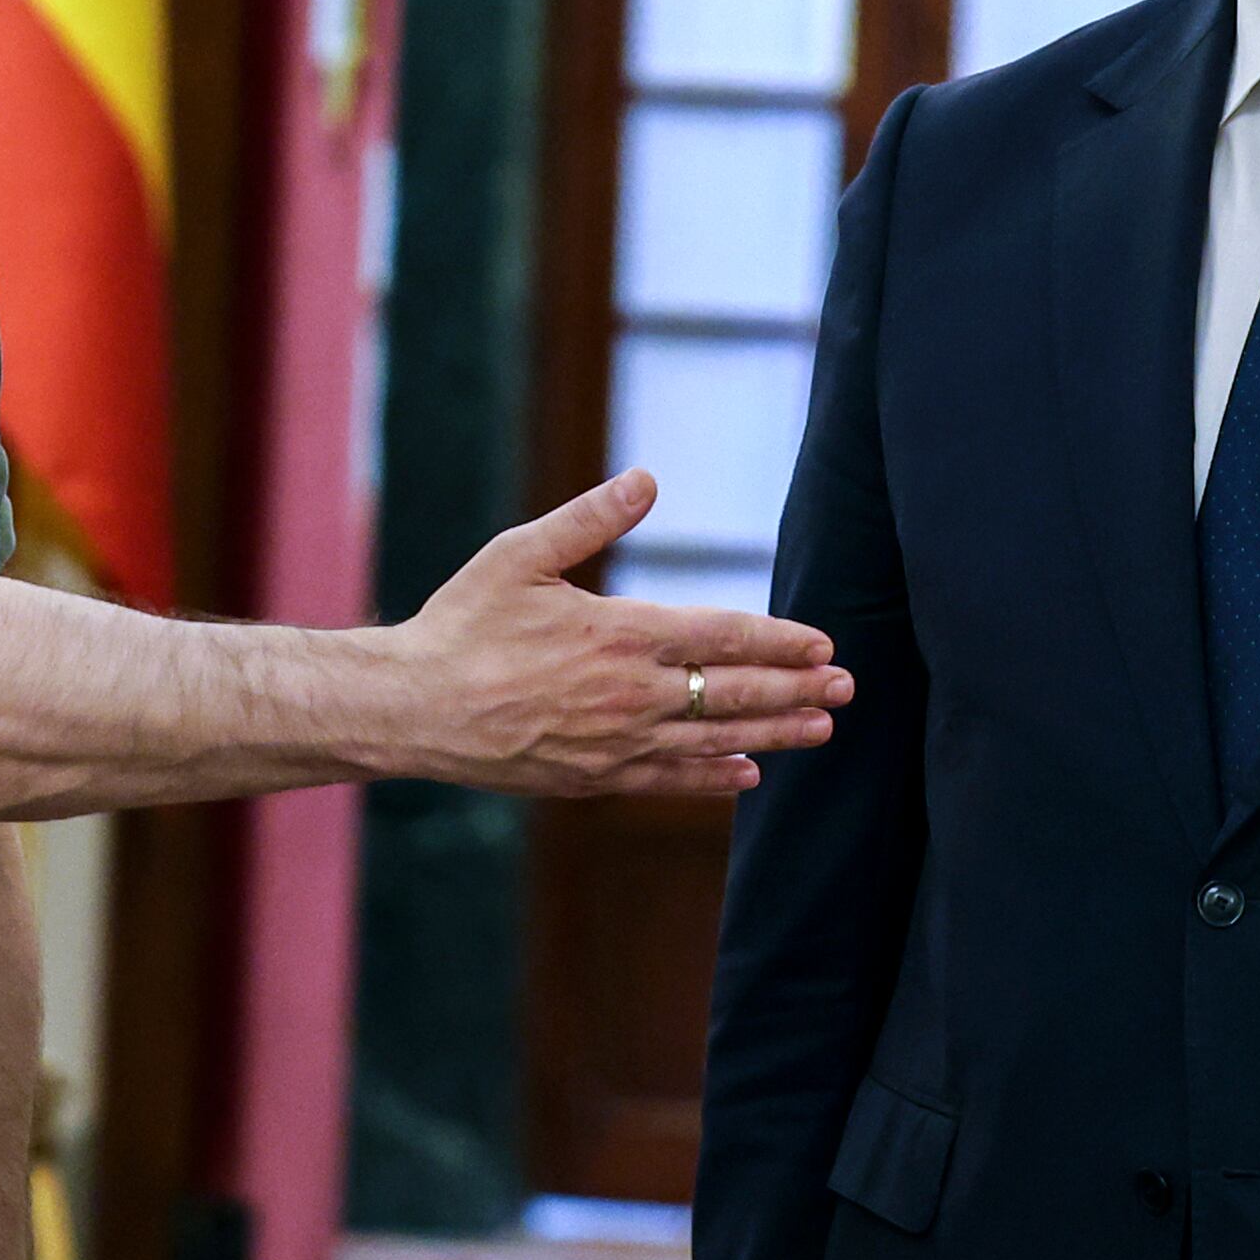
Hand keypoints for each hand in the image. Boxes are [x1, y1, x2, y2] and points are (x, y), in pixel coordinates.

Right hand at [391, 473, 848, 797]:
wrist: (413, 707)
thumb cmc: (463, 623)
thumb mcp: (521, 555)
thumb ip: (590, 519)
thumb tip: (648, 479)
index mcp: (620, 633)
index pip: (724, 637)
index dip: (779, 640)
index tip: (822, 642)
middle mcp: (630, 694)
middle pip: (734, 693)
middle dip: (796, 689)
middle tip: (846, 687)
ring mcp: (615, 743)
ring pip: (714, 740)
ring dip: (774, 734)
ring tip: (821, 729)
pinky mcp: (593, 778)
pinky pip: (669, 780)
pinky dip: (713, 778)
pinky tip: (748, 775)